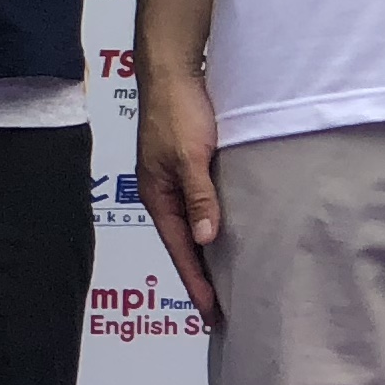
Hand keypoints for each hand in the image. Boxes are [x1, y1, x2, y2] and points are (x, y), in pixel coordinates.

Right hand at [135, 50, 223, 322]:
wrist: (173, 70)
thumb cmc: (178, 111)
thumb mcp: (190, 156)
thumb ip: (200, 197)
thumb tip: (207, 239)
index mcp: (157, 197)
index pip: (180, 251)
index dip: (196, 284)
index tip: (212, 314)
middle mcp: (163, 194)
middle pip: (184, 244)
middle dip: (201, 277)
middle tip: (222, 310)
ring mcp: (174, 181)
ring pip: (193, 226)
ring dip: (207, 253)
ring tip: (227, 281)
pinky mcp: (188, 168)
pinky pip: (201, 206)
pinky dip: (212, 226)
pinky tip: (227, 235)